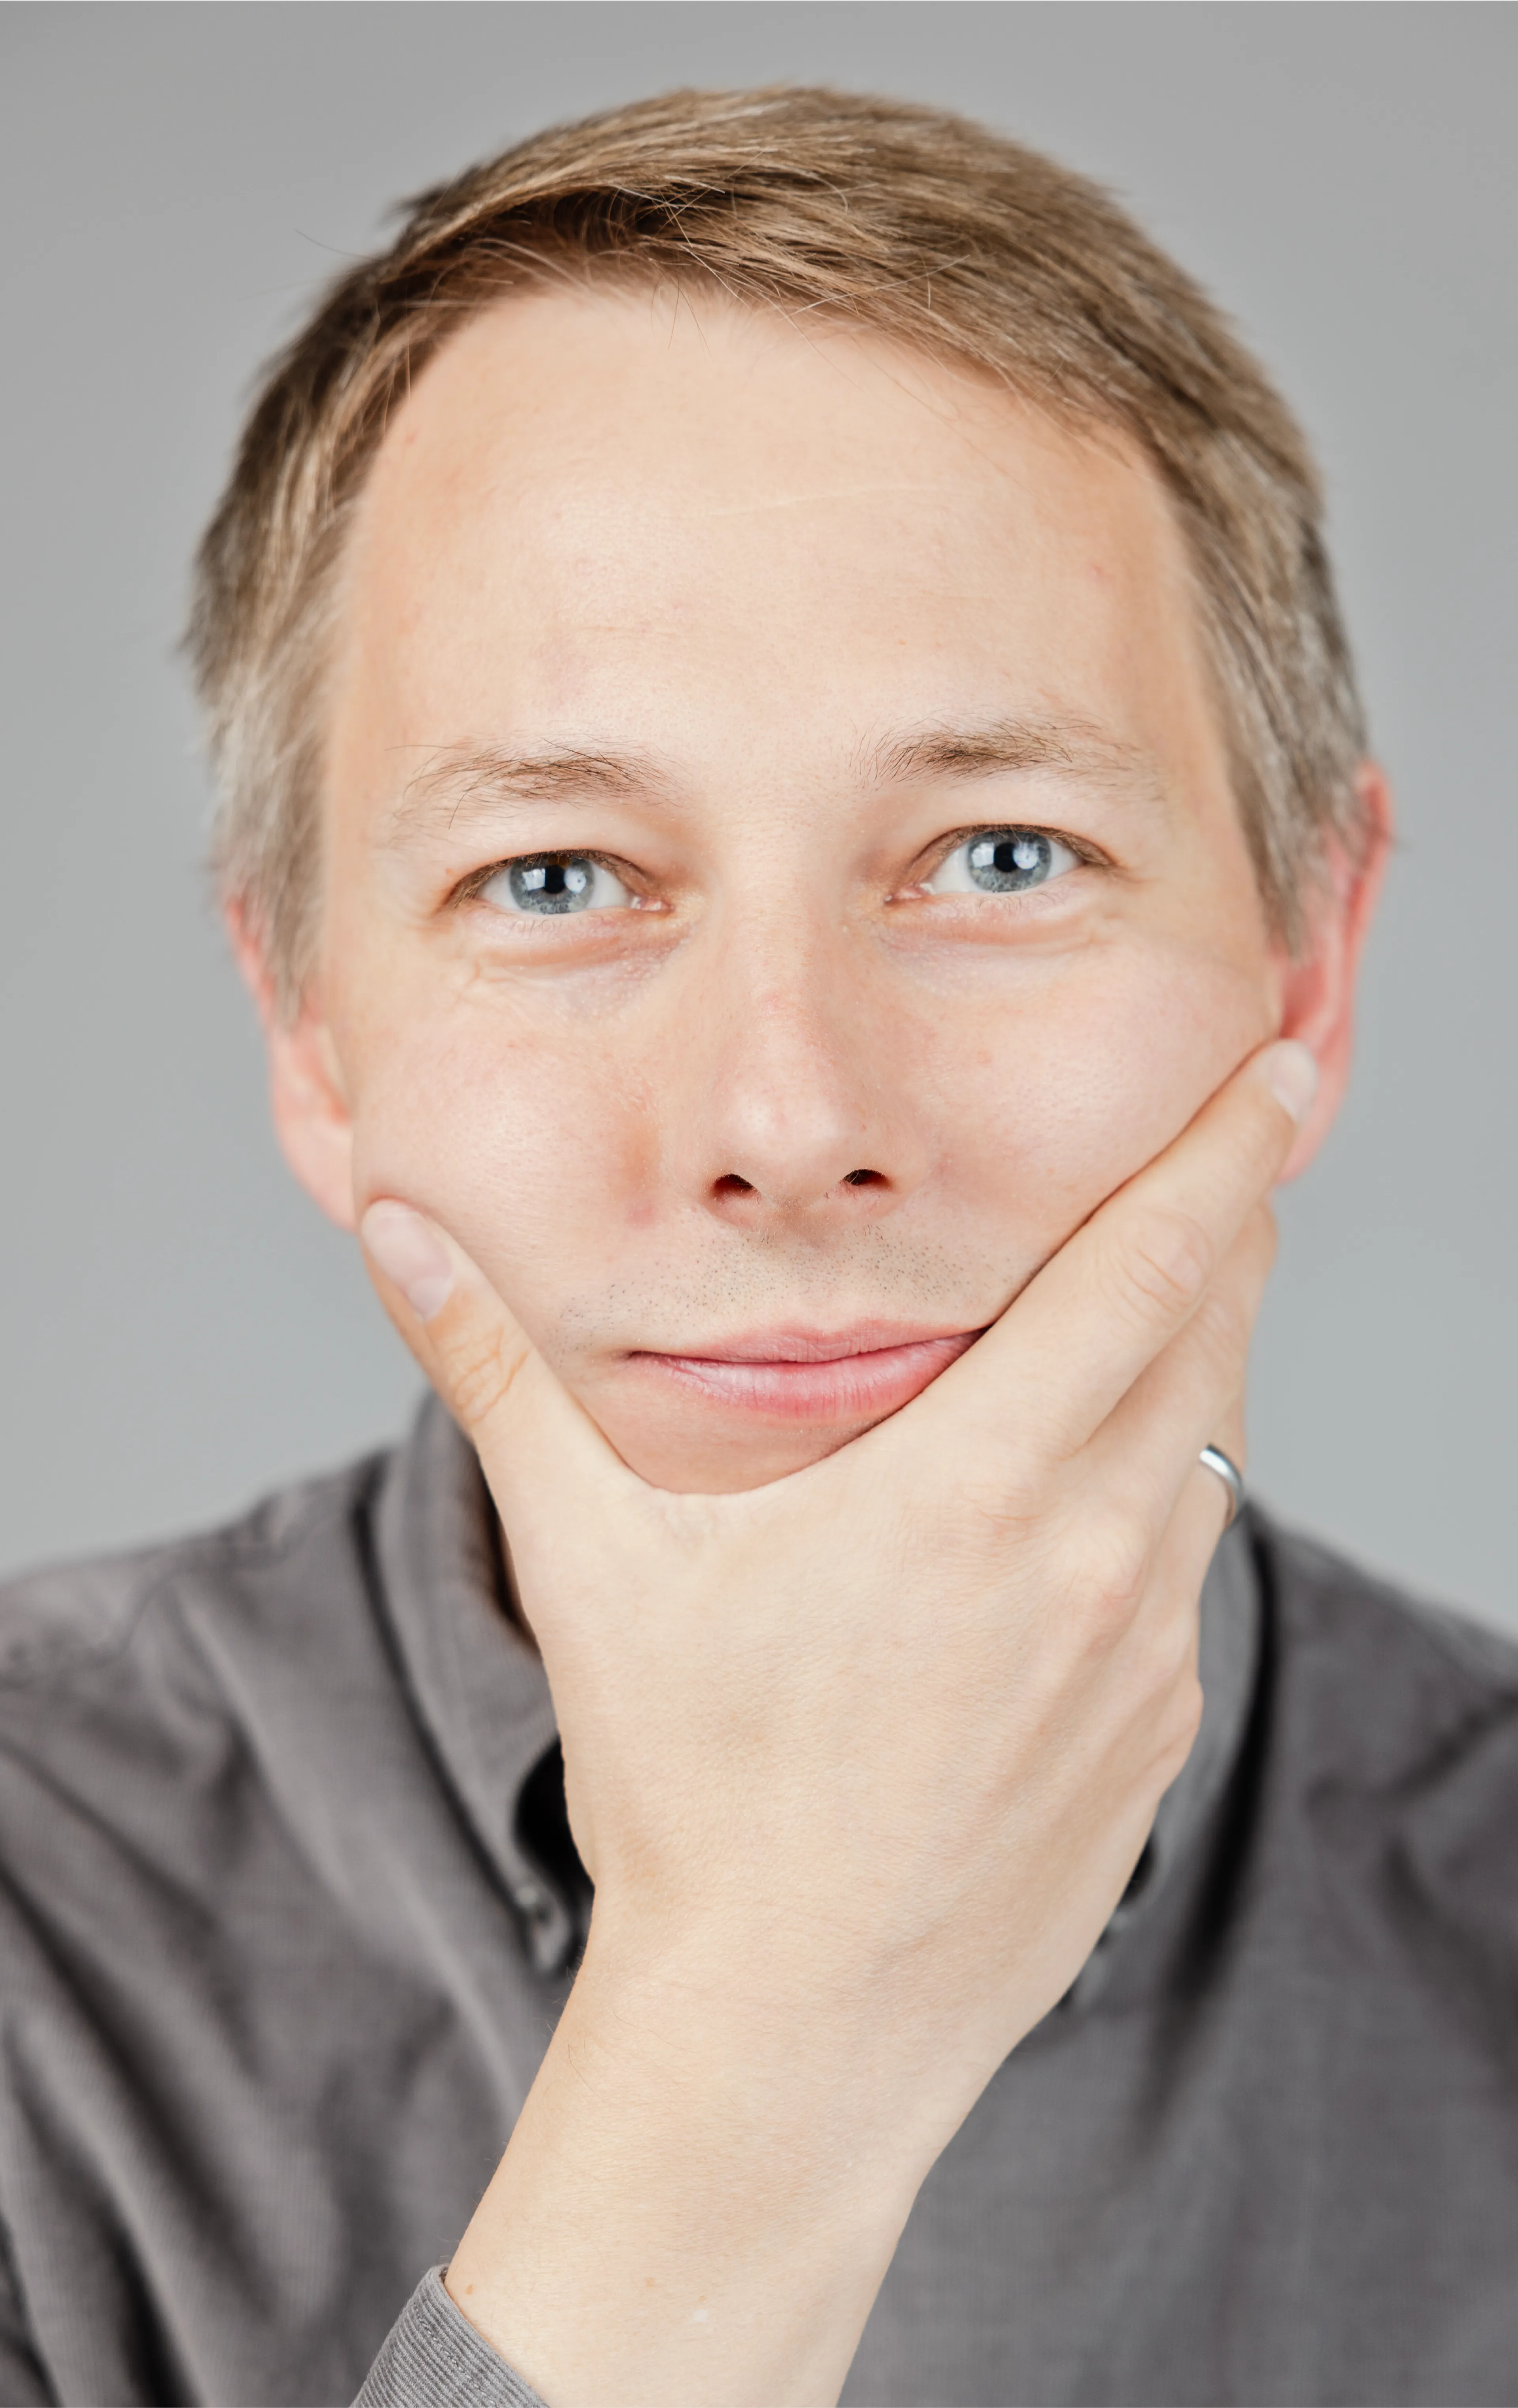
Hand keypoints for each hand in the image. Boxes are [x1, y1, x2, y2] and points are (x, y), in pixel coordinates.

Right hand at [360, 1037, 1315, 2407]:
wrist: (791, 2027)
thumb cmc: (695, 1790)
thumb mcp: (591, 1561)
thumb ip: (500, 1374)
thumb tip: (399, 1231)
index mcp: (976, 1491)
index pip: (1147, 1271)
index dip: (1220, 1155)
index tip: (1272, 1071)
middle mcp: (1092, 1559)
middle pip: (1211, 1339)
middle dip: (1225, 1229)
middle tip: (1224, 1152)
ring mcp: (1141, 1654)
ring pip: (1213, 1450)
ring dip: (1202, 1360)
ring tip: (1168, 1301)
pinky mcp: (1154, 1731)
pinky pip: (1189, 1569)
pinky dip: (1169, 1496)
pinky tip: (1099, 1497)